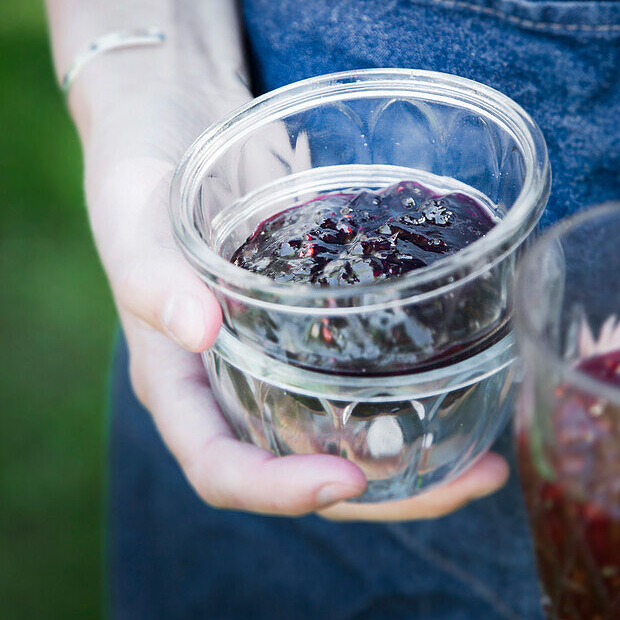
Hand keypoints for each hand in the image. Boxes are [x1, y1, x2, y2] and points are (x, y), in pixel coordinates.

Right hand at [75, 46, 508, 519]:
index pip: (219, 466)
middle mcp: (230, 387)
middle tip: (461, 481)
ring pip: (338, 437)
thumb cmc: (140, 174)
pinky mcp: (313, 325)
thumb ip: (154, 275)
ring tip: (485, 464)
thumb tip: (197, 331)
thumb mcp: (135, 216)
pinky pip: (359, 375)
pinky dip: (412, 397)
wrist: (176, 125)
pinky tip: (467, 388)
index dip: (278, 490)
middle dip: (377, 494)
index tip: (343, 480)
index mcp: (178, 381)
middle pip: (297, 471)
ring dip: (411, 462)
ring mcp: (275, 359)